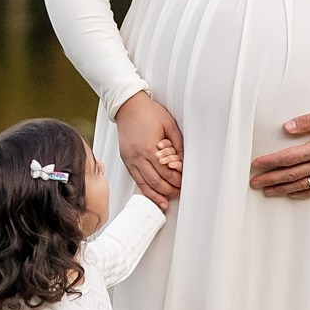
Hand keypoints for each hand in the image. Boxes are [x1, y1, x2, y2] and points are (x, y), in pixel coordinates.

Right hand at [115, 92, 183, 208]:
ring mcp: (129, 159)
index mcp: (149, 148)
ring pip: (143, 184)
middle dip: (168, 190)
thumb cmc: (149, 112)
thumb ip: (178, 144)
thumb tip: (184, 161)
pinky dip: (143, 189)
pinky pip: (135, 179)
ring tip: (164, 203)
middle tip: (178, 194)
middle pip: (155, 181)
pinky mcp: (125, 159)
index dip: (176, 180)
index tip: (184, 184)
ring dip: (155, 195)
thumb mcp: (169, 124)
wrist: (127, 105)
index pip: (166, 172)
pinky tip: (150, 194)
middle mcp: (137, 157)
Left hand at [248, 104, 309, 198]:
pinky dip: (302, 193)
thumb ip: (307, 121)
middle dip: (270, 179)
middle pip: (291, 174)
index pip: (288, 158)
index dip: (270, 162)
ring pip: (302, 185)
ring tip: (267, 192)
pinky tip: (292, 194)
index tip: (256, 165)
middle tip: (254, 183)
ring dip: (282, 189)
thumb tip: (287, 128)